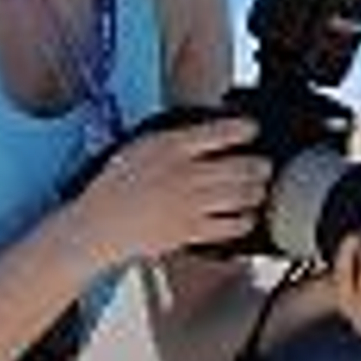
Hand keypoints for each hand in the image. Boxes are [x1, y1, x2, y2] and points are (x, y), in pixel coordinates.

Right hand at [71, 116, 270, 270]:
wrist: (98, 225)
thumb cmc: (115, 186)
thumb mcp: (140, 146)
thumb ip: (174, 139)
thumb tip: (206, 132)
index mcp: (170, 146)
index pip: (220, 132)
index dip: (244, 129)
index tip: (252, 129)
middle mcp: (184, 174)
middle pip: (240, 167)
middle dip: (259, 166)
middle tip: (263, 166)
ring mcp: (189, 205)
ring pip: (240, 196)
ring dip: (256, 192)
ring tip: (258, 190)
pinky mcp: (189, 232)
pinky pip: (228, 227)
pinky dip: (243, 222)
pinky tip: (246, 218)